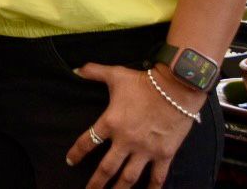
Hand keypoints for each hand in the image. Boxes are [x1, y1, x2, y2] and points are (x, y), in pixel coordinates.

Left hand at [64, 63, 198, 188]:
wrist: (176, 89)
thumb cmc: (143, 82)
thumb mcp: (115, 74)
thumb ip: (93, 72)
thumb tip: (75, 69)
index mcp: (111, 123)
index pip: (88, 142)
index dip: (77, 153)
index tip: (70, 161)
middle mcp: (126, 140)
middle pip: (107, 168)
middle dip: (96, 183)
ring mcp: (146, 150)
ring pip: (129, 177)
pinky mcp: (164, 154)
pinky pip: (157, 177)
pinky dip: (152, 188)